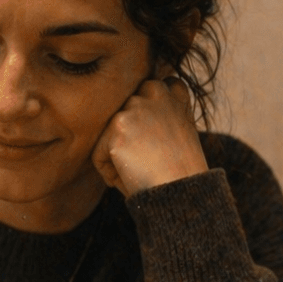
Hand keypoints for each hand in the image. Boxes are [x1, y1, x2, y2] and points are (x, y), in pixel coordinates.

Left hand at [91, 74, 207, 197]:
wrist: (182, 191)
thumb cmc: (180, 171)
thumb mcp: (179, 130)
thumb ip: (158, 113)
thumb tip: (126, 115)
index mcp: (172, 91)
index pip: (143, 98)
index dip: (144, 127)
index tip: (156, 147)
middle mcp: (154, 90)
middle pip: (122, 119)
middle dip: (128, 141)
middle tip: (147, 163)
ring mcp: (135, 107)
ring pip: (109, 136)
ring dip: (119, 157)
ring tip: (142, 171)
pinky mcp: (118, 126)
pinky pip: (99, 154)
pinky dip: (110, 172)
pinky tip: (130, 178)